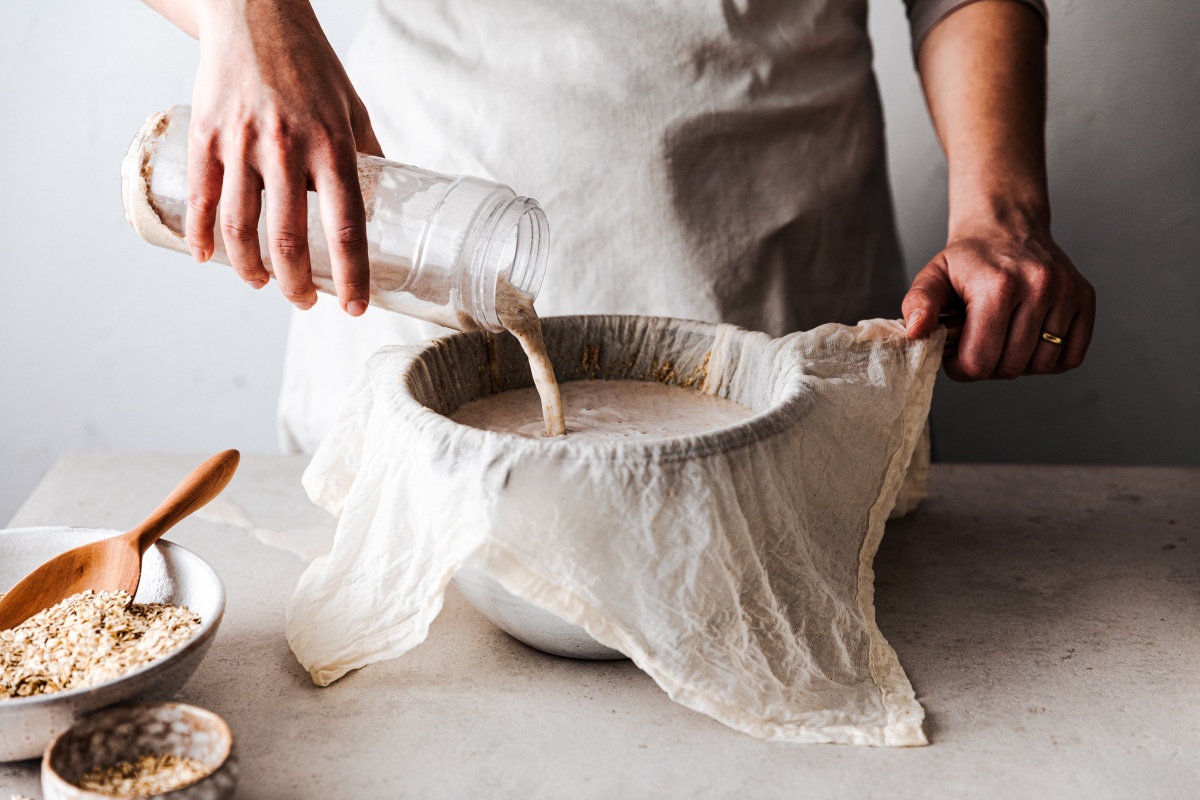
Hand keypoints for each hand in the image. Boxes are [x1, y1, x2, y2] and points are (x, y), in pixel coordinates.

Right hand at [185, 0, 382, 314]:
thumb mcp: (352, 107)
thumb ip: (366, 154)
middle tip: (304, 301)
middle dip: (297, 283)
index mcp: (333, 144)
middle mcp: (288, 146)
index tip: (357, 306)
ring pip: (241, 225)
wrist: (255, 13)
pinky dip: (202, 235)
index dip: (352, 274)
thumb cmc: (311, 65)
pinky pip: (202, 197)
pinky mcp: (207, 134)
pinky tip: (208, 258)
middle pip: (289, 237)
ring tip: (261, 284)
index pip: (346, 225)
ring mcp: (242, 141)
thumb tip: (388, 201)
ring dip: (250, 268)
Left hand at [902, 216, 1095, 380]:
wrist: (1008, 227)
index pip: (980, 361)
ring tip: (1003, 338)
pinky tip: (1029, 340)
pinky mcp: (1085, 299)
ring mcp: (1067, 293)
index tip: (955, 354)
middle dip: (987, 366)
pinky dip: (1049, 360)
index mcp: (998, 285)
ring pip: (1041, 366)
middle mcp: (1039, 287)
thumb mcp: (933, 276)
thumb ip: (919, 303)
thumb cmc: (969, 259)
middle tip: (977, 343)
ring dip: (1018, 363)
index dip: (961, 368)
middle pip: (1011, 367)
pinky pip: (1071, 357)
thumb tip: (916, 332)